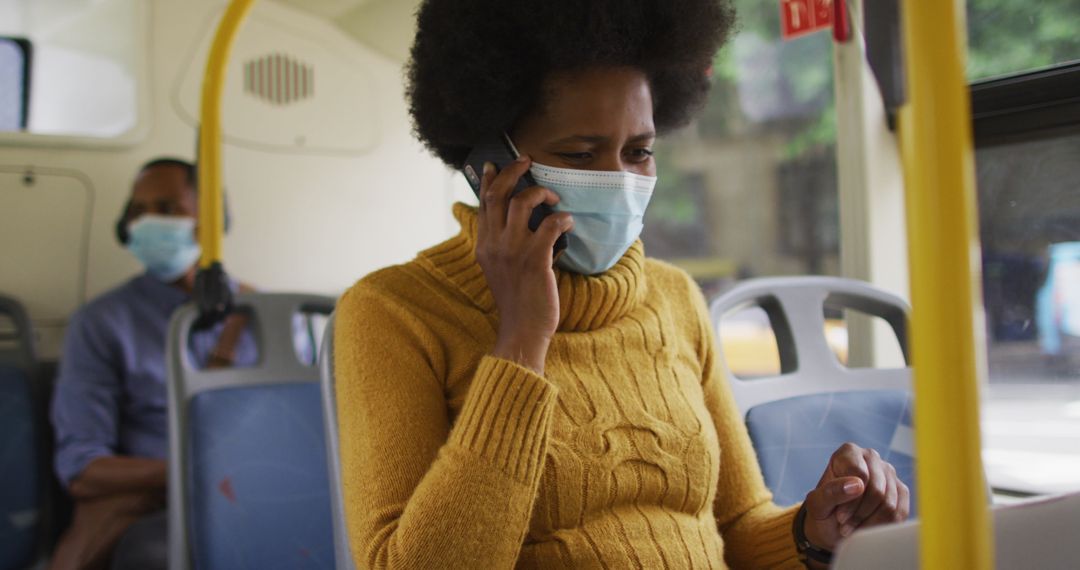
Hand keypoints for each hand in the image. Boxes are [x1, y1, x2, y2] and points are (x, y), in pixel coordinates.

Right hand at [476, 156, 573, 374]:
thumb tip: (521, 221)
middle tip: (527, 161)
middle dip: (513, 170)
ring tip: (553, 198)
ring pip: (522, 201)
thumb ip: (503, 245)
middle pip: (499, 193)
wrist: (522, 330)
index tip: (493, 164)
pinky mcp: (536, 259)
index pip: (483, 203)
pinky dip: (563, 218)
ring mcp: (513, 251)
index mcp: (484, 245)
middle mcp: (494, 244)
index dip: (488, 179)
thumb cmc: (517, 301)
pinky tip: (568, 222)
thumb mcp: (499, 269)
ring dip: (540, 192)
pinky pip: (551, 224)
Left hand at [802, 443, 909, 551]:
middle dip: (861, 515)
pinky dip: (883, 527)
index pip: (860, 475)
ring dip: (871, 523)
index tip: (840, 516)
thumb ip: (831, 492)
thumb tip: (858, 484)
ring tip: (854, 528)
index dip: (851, 502)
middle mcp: (871, 457)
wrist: (833, 524)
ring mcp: (888, 473)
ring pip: (889, 504)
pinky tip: (868, 528)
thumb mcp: (817, 504)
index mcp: (848, 452)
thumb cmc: (824, 511)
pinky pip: (900, 513)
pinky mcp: (900, 491)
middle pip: (877, 490)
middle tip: (846, 526)